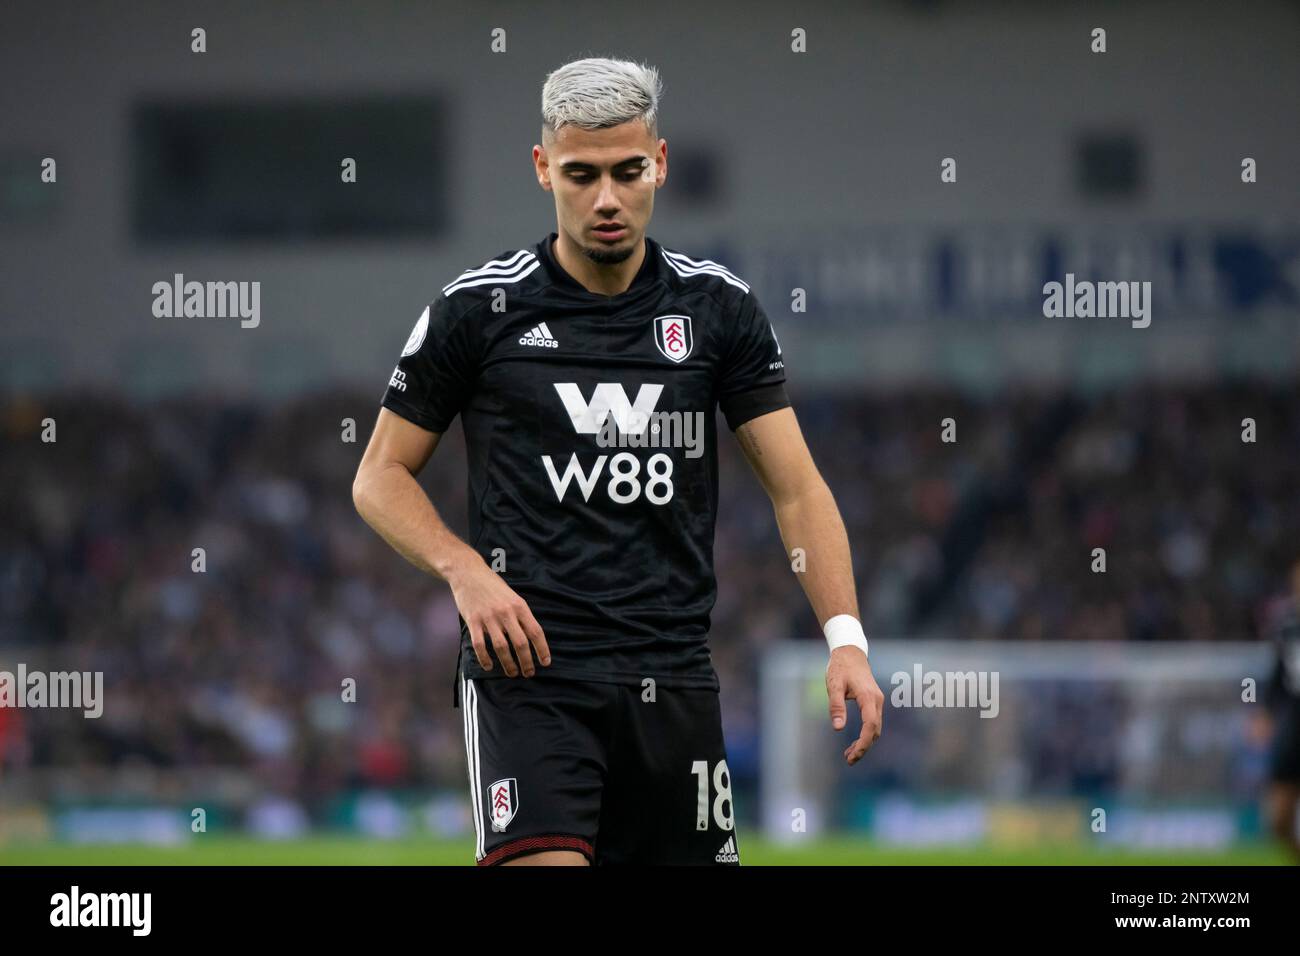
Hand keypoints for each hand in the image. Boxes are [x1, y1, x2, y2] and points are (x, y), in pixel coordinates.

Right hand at [448, 559, 550, 676]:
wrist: (468, 573)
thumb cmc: (493, 586)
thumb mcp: (513, 597)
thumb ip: (521, 615)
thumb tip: (532, 637)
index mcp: (519, 606)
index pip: (535, 632)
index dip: (542, 649)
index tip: (545, 662)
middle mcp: (506, 613)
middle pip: (520, 643)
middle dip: (526, 662)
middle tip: (529, 673)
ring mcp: (489, 618)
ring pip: (501, 647)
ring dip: (508, 664)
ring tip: (512, 673)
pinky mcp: (473, 621)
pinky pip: (480, 645)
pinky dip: (485, 659)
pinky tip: (489, 666)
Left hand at [826, 646, 883, 764]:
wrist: (850, 653)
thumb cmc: (840, 667)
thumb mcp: (833, 685)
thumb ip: (836, 706)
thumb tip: (838, 728)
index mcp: (868, 697)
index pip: (870, 725)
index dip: (863, 743)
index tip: (854, 755)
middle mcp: (877, 701)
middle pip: (875, 730)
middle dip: (863, 747)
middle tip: (848, 760)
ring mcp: (877, 701)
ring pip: (875, 728)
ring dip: (864, 743)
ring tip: (849, 756)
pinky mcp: (874, 702)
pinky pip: (872, 723)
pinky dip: (865, 735)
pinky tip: (854, 744)